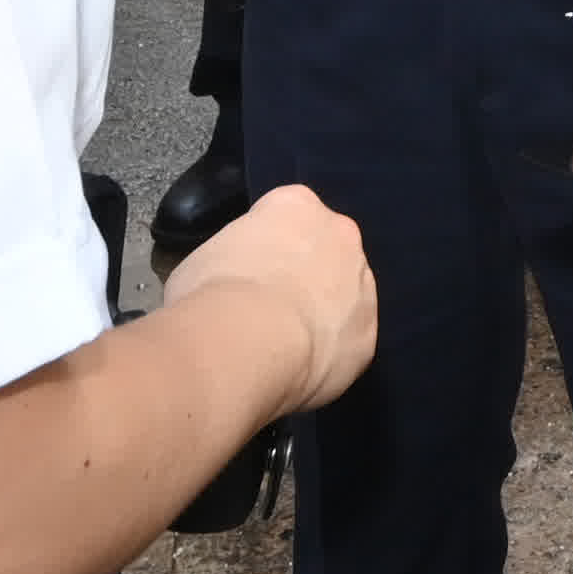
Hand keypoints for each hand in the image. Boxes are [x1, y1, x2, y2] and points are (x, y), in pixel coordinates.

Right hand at [162, 180, 377, 416]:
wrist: (244, 343)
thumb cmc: (212, 292)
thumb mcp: (204, 258)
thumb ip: (233, 258)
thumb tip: (230, 282)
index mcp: (295, 204)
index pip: (286, 215)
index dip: (265, 248)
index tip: (248, 272)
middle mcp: (340, 235)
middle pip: (325, 251)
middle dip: (304, 276)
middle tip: (268, 310)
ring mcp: (362, 285)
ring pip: (345, 297)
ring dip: (323, 315)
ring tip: (283, 345)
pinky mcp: (368, 336)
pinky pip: (347, 344)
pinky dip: (329, 356)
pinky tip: (299, 369)